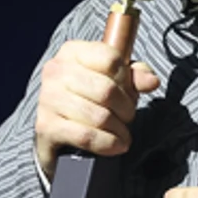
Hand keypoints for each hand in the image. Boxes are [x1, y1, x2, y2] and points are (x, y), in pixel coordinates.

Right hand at [35, 41, 161, 172]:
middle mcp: (56, 71)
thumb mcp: (112, 80)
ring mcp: (48, 98)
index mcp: (72, 52)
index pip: (111, 59)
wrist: (56, 132)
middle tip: (127, 117)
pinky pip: (87, 136)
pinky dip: (108, 143)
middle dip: (126, 108)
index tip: (128, 93)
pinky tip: (116, 145)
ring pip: (99, 116)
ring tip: (121, 133)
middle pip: (107, 90)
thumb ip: (134, 76)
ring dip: (118, 129)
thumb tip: (151, 81)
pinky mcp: (46, 126)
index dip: (127, 80)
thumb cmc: (87, 100)